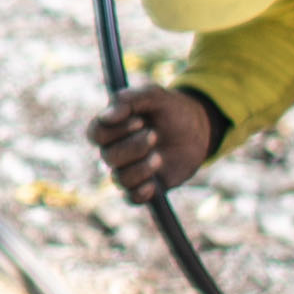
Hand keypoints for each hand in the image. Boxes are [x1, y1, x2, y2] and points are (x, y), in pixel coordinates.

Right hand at [87, 84, 215, 201]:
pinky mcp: (144, 187)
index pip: (96, 134)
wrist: (197, 130)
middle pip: (108, 156)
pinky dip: (141, 192)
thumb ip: (129, 100)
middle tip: (155, 135)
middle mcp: (116, 150)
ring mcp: (129, 170)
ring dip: (141, 168)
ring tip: (159, 157)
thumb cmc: (171, 109)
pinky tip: (154, 184)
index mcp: (112, 127)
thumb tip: (106, 117)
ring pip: (120, 179)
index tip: (139, 121)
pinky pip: (132, 198)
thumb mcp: (155, 95)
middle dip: (134, 147)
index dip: (115, 130)